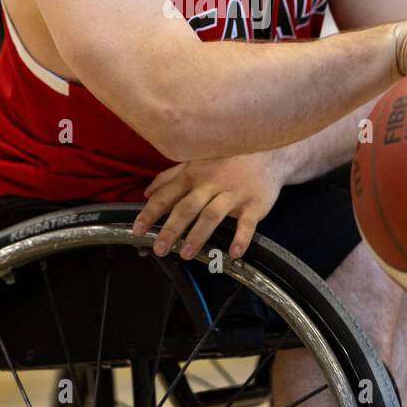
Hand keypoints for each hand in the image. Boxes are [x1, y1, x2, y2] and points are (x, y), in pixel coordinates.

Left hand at [132, 150, 288, 260]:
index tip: (137, 230)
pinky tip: (234, 253)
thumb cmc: (227, 160)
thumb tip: (147, 192)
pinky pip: (247, 222)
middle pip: (187, 207)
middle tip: (158, 248)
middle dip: (171, 229)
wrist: (269, 152)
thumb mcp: (197, 162)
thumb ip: (171, 177)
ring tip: (186, 254)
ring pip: (212, 215)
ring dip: (198, 235)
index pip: (167, 195)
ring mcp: (233, 193)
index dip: (150, 213)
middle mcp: (211, 183)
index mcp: (193, 174)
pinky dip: (241, 238)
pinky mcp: (254, 203)